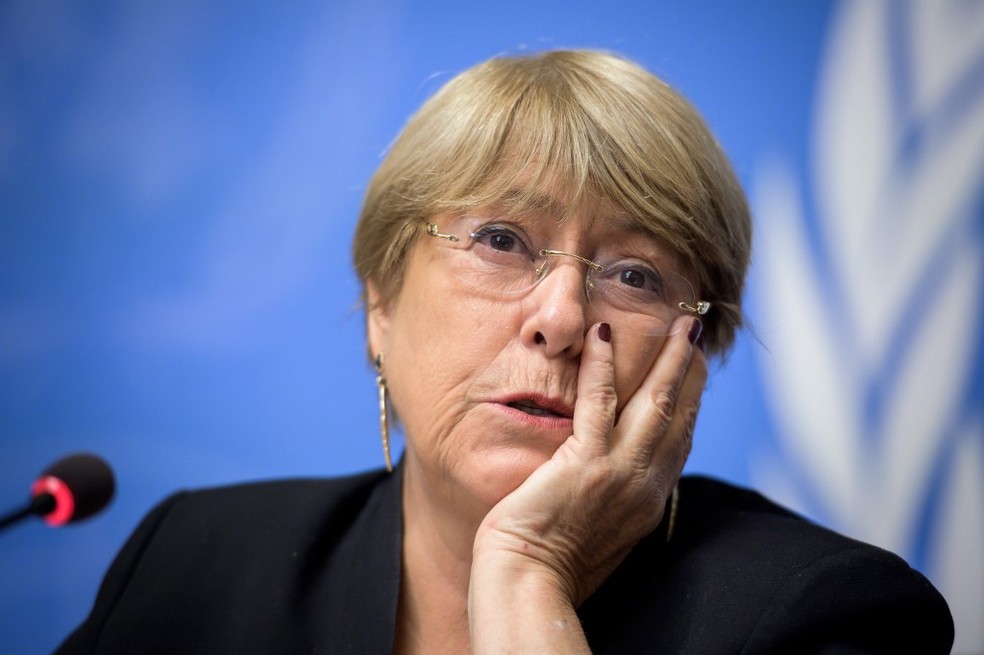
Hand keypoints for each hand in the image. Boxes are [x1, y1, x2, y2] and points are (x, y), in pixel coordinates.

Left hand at [472, 315, 705, 605]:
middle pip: (678, 416)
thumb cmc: (552, 567)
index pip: (679, 441)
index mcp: (647, 502)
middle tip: (695, 331)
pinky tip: (603, 333)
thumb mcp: (600, 533)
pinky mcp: (586, 464)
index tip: (694, 370)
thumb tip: (615, 481)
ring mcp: (620, 473)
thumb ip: (614, 500)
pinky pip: (598, 403)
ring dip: (669, 359)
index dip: (690, 401)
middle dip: (690, 370)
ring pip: (654, 403)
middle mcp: (645, 486)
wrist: (529, 586)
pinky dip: (602, 365)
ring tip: (678, 323)